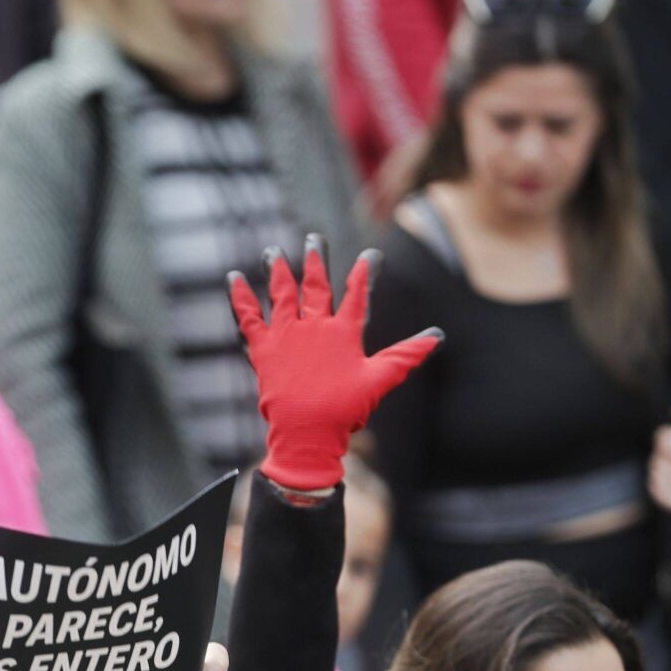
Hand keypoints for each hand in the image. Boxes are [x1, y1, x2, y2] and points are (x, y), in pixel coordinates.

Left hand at [229, 236, 441, 490]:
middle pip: (316, 285)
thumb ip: (406, 355)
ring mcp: (287, 334)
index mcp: (344, 332)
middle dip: (316, 260)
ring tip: (273, 252)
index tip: (369, 255)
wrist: (307, 431)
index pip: (358, 294)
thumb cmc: (344, 409)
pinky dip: (240, 297)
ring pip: (282, 293)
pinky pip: (248, 316)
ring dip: (279, 270)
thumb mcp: (380, 380)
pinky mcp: (263, 348)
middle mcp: (315, 326)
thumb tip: (437, 336)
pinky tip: (234, 278)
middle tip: (314, 239)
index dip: (364, 273)